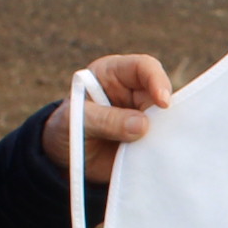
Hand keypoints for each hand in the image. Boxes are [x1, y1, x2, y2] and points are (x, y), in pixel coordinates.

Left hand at [44, 54, 174, 182]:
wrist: (62, 160)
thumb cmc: (64, 129)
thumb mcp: (76, 121)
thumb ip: (105, 120)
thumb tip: (142, 125)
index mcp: (113, 74)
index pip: (143, 67)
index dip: (156, 80)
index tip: (163, 102)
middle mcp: (133, 92)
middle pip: (160, 96)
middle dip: (163, 114)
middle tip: (158, 133)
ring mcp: (142, 117)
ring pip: (166, 121)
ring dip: (164, 134)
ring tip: (150, 149)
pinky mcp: (146, 139)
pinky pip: (162, 142)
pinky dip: (162, 150)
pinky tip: (156, 158)